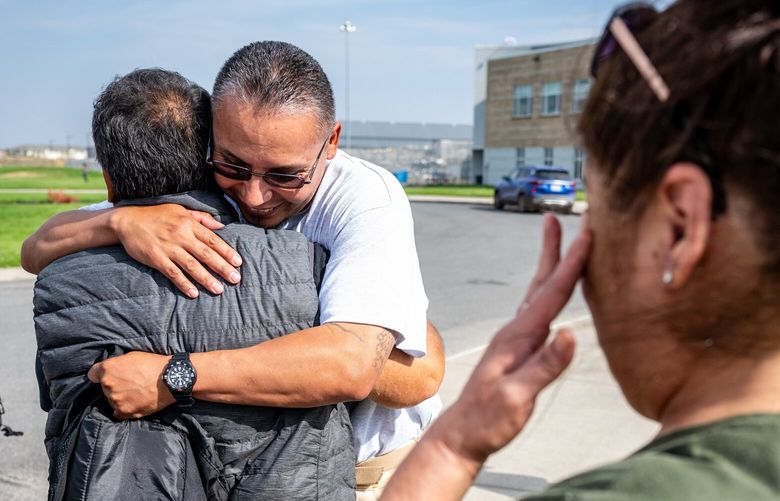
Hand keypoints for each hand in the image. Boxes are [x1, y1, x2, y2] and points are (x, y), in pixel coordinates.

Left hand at [87, 352, 174, 419]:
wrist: (170, 378)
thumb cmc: (153, 364)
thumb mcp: (132, 356)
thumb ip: (117, 364)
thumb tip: (110, 370)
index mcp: (108, 369)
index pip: (92, 374)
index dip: (100, 374)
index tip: (108, 376)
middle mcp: (108, 384)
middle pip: (104, 387)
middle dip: (114, 385)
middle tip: (130, 383)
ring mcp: (115, 399)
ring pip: (112, 400)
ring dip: (120, 397)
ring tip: (137, 392)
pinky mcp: (125, 411)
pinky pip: (118, 413)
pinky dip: (125, 409)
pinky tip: (135, 402)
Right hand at [109, 204, 243, 296]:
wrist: (127, 221)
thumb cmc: (156, 215)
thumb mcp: (180, 210)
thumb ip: (202, 218)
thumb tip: (221, 226)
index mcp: (189, 224)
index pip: (212, 240)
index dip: (226, 252)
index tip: (238, 263)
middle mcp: (181, 236)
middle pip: (206, 254)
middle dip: (222, 268)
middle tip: (235, 279)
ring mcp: (168, 248)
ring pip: (192, 265)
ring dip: (206, 279)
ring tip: (218, 289)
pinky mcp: (156, 258)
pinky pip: (172, 273)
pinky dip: (183, 283)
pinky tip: (193, 293)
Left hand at [432, 213, 591, 464]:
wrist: (463, 434)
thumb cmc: (489, 419)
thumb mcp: (517, 397)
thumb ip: (544, 367)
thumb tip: (571, 334)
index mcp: (519, 337)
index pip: (552, 292)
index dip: (572, 262)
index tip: (588, 233)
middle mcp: (516, 331)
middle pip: (541, 282)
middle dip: (553, 249)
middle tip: (557, 218)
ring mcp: (514, 339)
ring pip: (538, 294)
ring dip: (550, 266)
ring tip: (559, 245)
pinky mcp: (516, 349)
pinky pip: (538, 310)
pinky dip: (549, 292)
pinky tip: (553, 294)